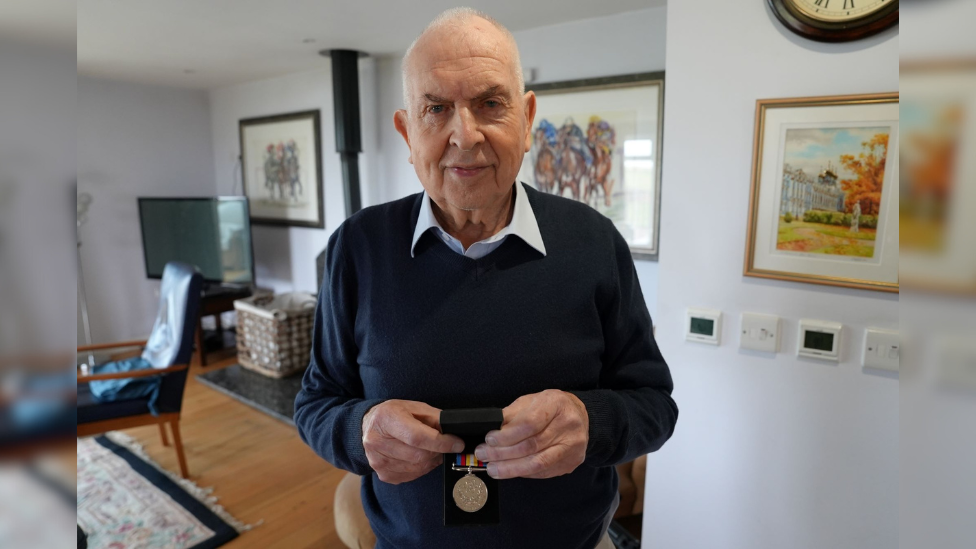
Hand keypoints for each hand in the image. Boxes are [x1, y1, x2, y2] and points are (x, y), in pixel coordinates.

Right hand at [362, 400, 464, 484]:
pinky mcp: (383, 474)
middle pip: (419, 455)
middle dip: (438, 451)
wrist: (368, 427)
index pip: (417, 437)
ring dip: (431, 460)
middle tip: (444, 445)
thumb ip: (434, 418)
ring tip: (431, 449)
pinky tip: (419, 457)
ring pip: (417, 468)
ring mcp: (378, 461)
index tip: (457, 443)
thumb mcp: (413, 407)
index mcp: (386, 419)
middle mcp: (377, 442)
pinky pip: (412, 476)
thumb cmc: (393, 414)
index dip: (441, 442)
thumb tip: (453, 432)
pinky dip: (422, 468)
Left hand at [474, 389, 588, 479]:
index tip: (489, 440)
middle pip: (531, 445)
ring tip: (493, 469)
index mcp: (556, 404)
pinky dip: (523, 472)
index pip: (529, 423)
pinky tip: (510, 470)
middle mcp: (568, 426)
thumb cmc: (551, 407)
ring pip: (537, 463)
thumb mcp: (530, 400)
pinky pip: (543, 472)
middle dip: (503, 453)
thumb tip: (492, 430)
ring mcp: (571, 447)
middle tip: (484, 455)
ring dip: (511, 468)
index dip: (507, 435)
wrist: (579, 415)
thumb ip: (512, 414)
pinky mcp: (570, 463)